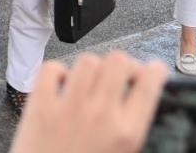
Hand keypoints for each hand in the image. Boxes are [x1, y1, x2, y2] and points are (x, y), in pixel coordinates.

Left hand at [10, 52, 167, 152]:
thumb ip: (130, 131)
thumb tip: (136, 103)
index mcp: (127, 134)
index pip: (149, 85)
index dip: (154, 71)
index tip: (153, 69)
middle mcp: (101, 115)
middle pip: (118, 62)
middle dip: (123, 63)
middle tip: (120, 72)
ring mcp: (70, 107)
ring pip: (88, 61)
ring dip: (92, 67)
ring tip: (90, 79)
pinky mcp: (41, 105)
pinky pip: (52, 69)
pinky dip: (58, 71)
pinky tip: (62, 83)